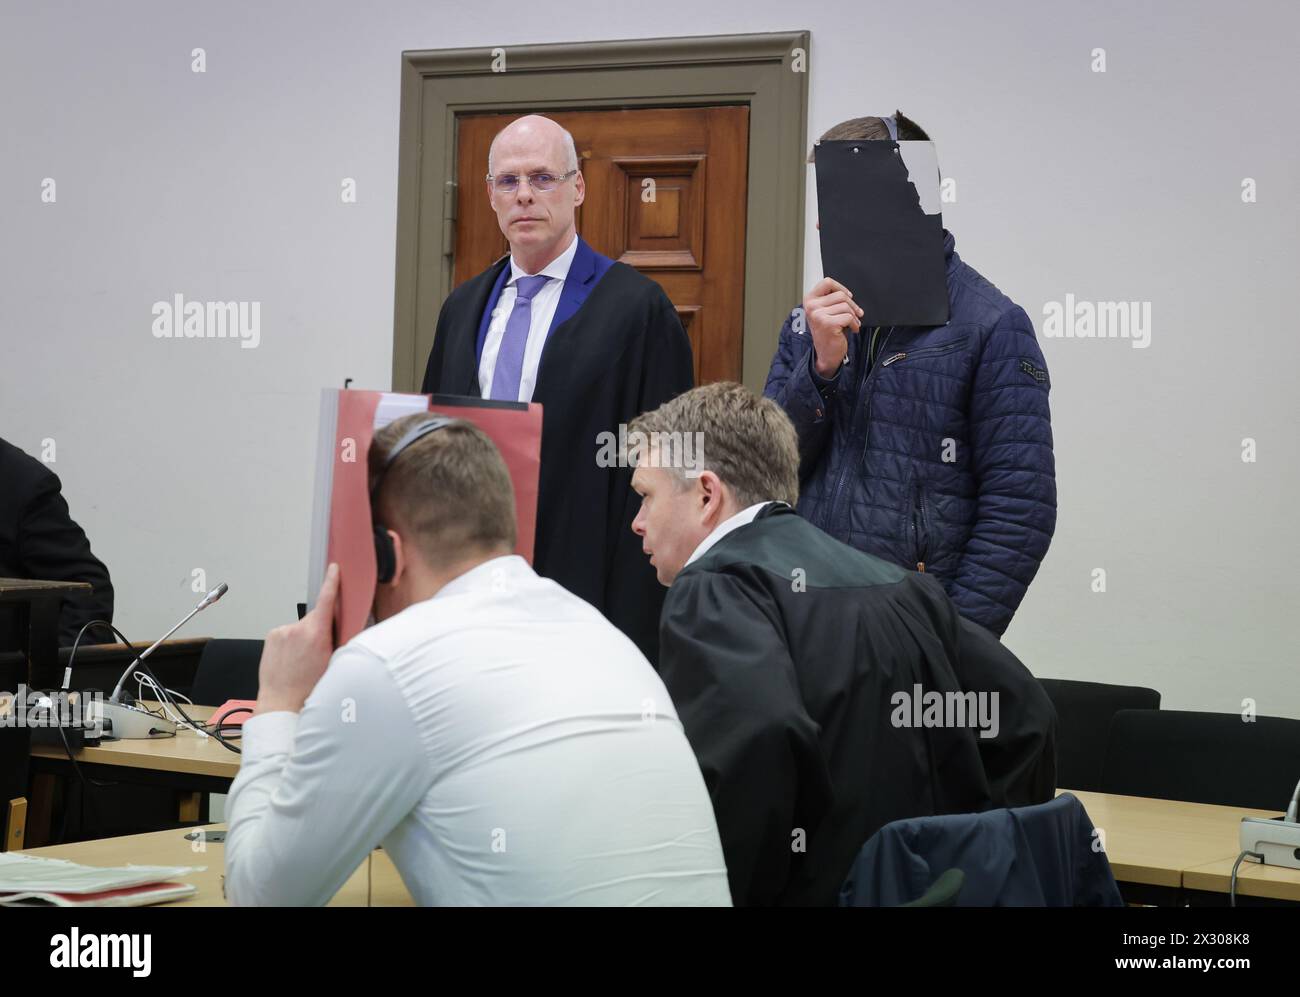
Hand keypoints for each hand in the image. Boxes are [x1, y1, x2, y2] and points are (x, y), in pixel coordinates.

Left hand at [254, 563, 339, 715]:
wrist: (281, 702)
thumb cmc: (309, 688)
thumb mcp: (333, 663)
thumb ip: (339, 640)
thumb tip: (344, 627)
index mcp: (316, 634)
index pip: (327, 600)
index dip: (332, 582)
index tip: (334, 569)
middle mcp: (297, 629)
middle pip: (316, 618)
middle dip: (320, 629)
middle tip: (319, 651)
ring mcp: (282, 632)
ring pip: (301, 627)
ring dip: (304, 638)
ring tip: (302, 660)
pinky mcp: (272, 635)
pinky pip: (288, 633)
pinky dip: (292, 642)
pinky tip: (291, 659)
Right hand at [803, 277, 863, 377]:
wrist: (826, 354)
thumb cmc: (828, 333)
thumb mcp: (825, 312)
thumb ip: (831, 300)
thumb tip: (848, 294)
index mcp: (809, 300)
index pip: (827, 282)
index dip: (840, 287)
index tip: (848, 296)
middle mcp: (811, 307)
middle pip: (840, 295)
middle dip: (852, 305)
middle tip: (855, 314)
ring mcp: (818, 316)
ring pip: (846, 306)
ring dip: (854, 316)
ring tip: (852, 324)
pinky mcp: (828, 324)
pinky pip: (849, 317)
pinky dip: (854, 324)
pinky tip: (852, 329)